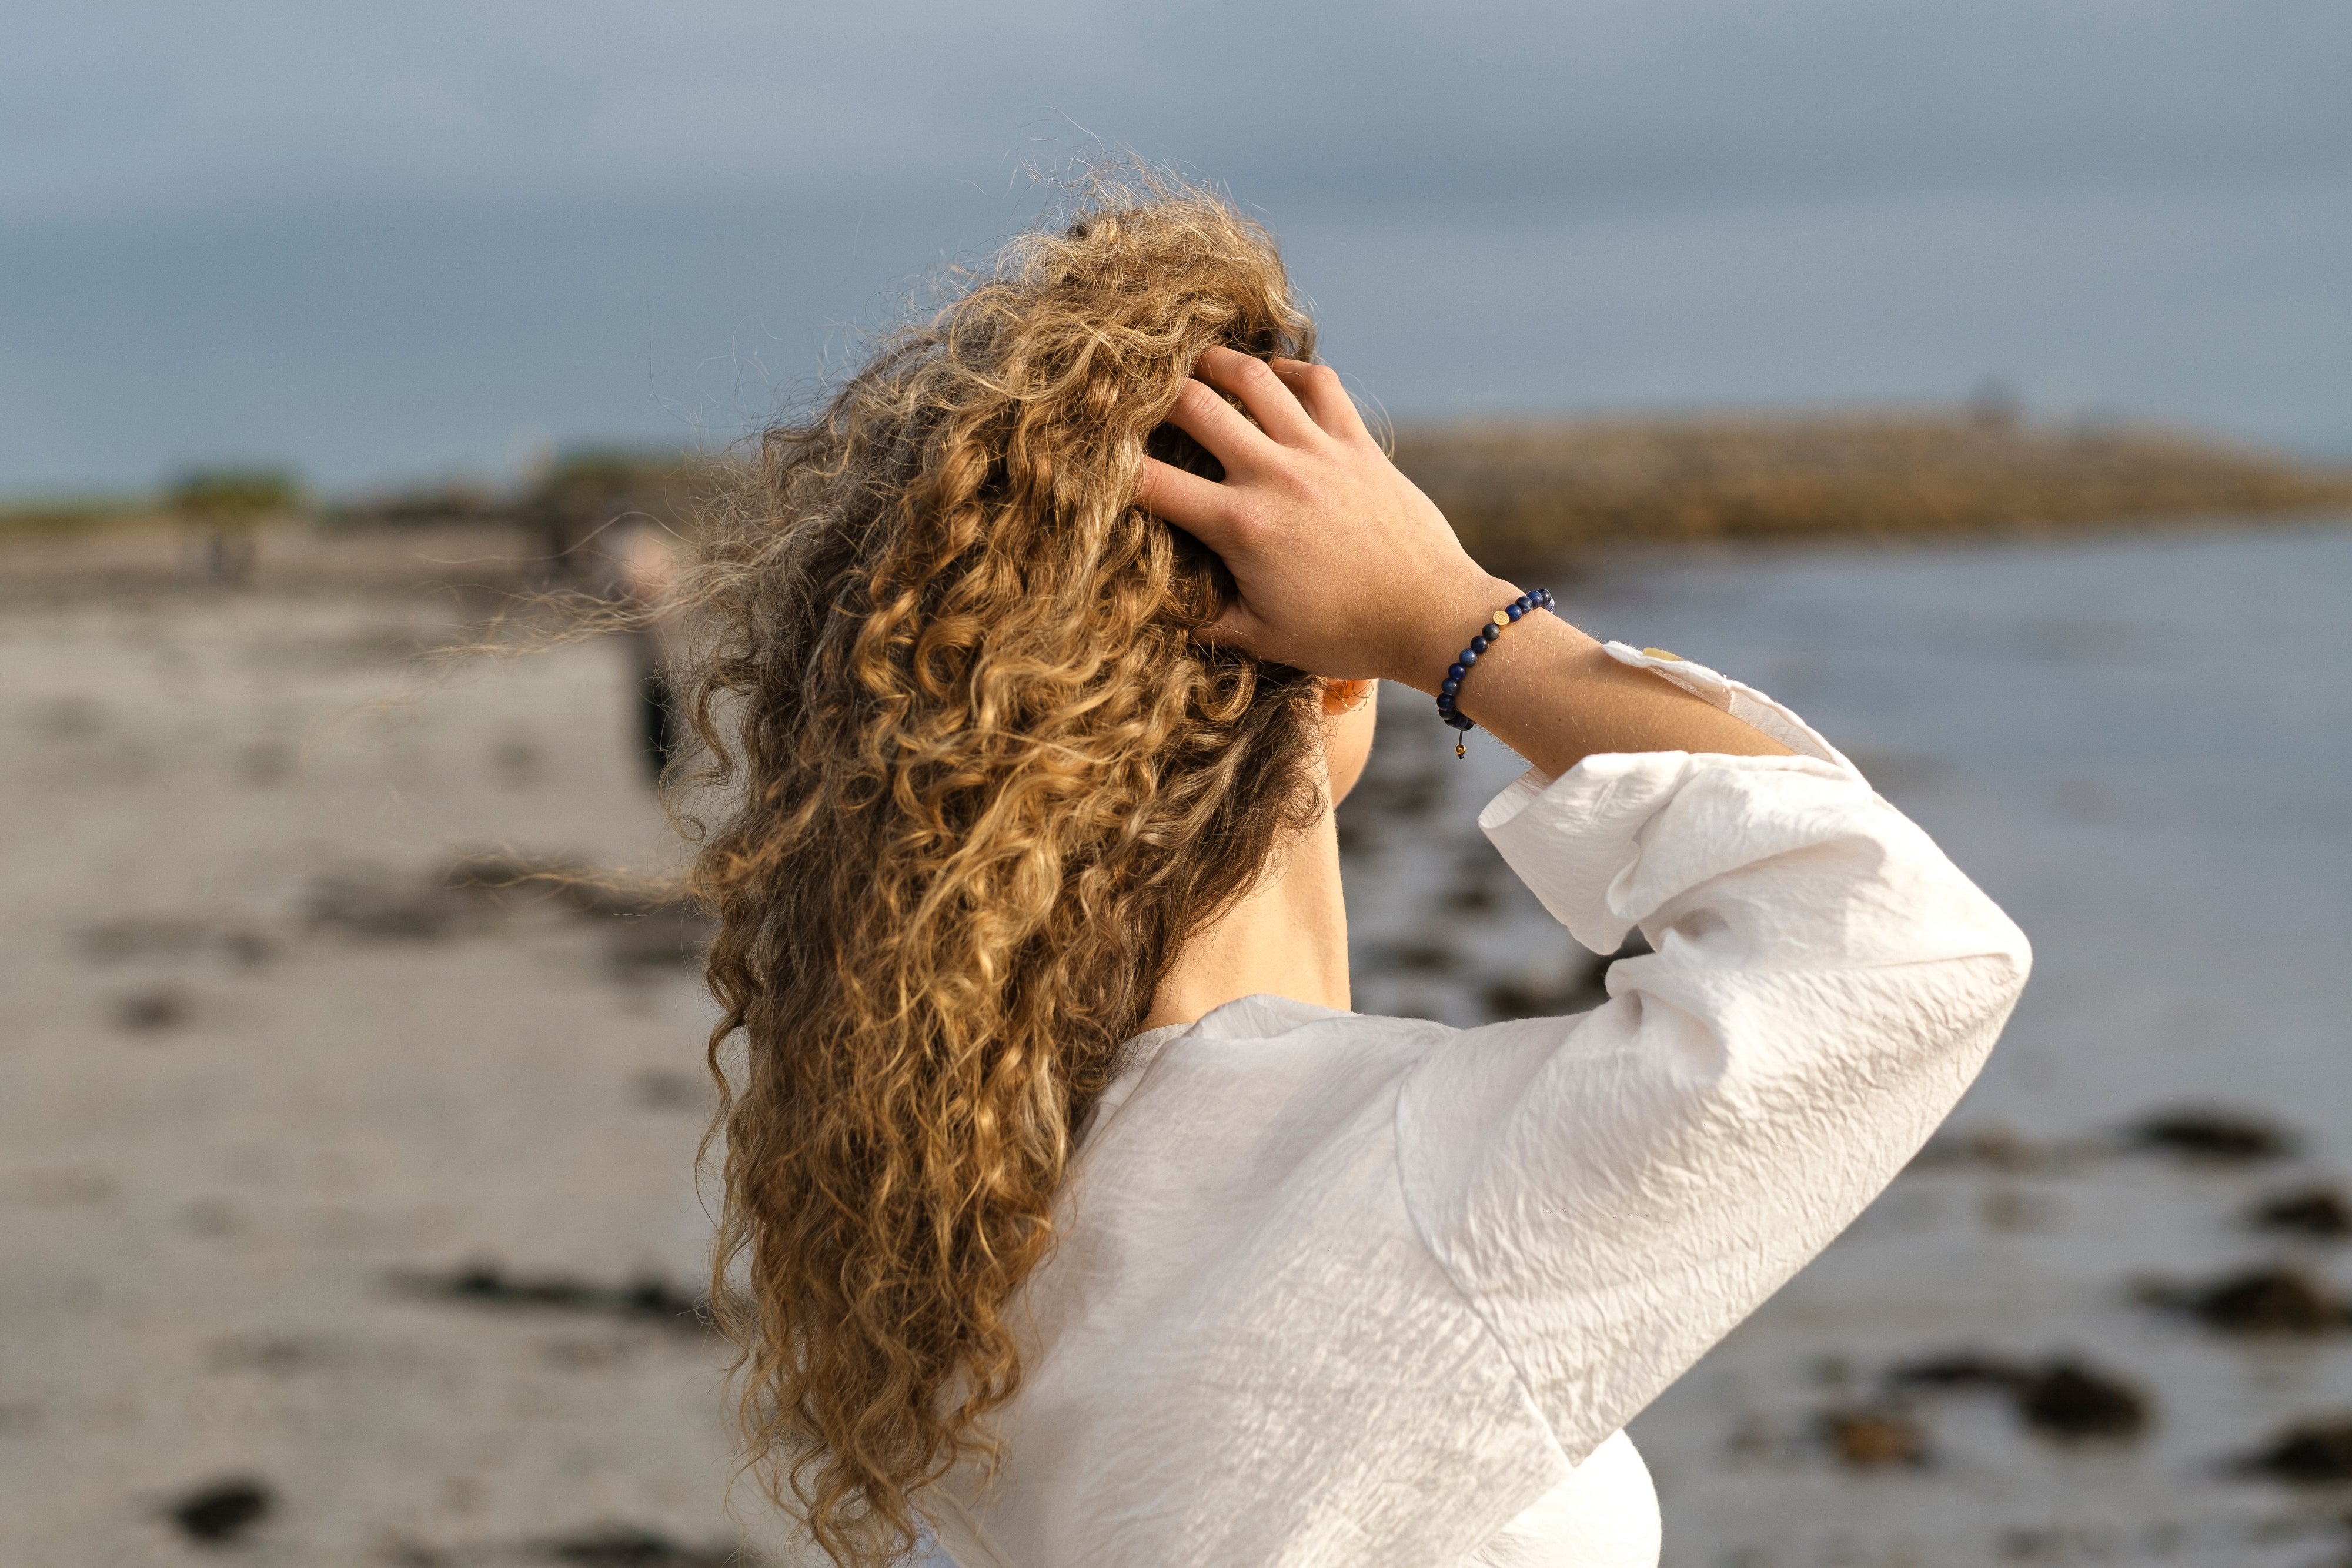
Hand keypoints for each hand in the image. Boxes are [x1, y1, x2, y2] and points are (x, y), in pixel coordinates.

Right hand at [1134, 348, 1518, 692]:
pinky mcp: (1358, 443)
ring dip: (1214, 364)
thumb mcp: (1265, 639)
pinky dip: (1290, 370)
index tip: (1092, 460)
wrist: (1433, 617)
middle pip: (1193, 405)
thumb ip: (1207, 621)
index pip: (1151, 483)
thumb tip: (1163, 609)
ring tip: (1193, 364)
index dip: (1110, 467)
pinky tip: (1273, 376)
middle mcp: (1275, 476)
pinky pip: (1319, 382)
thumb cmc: (1346, 635)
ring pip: (1253, 376)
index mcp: (1241, 527)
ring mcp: (1320, 452)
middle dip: (1153, 393)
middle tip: (1135, 392)